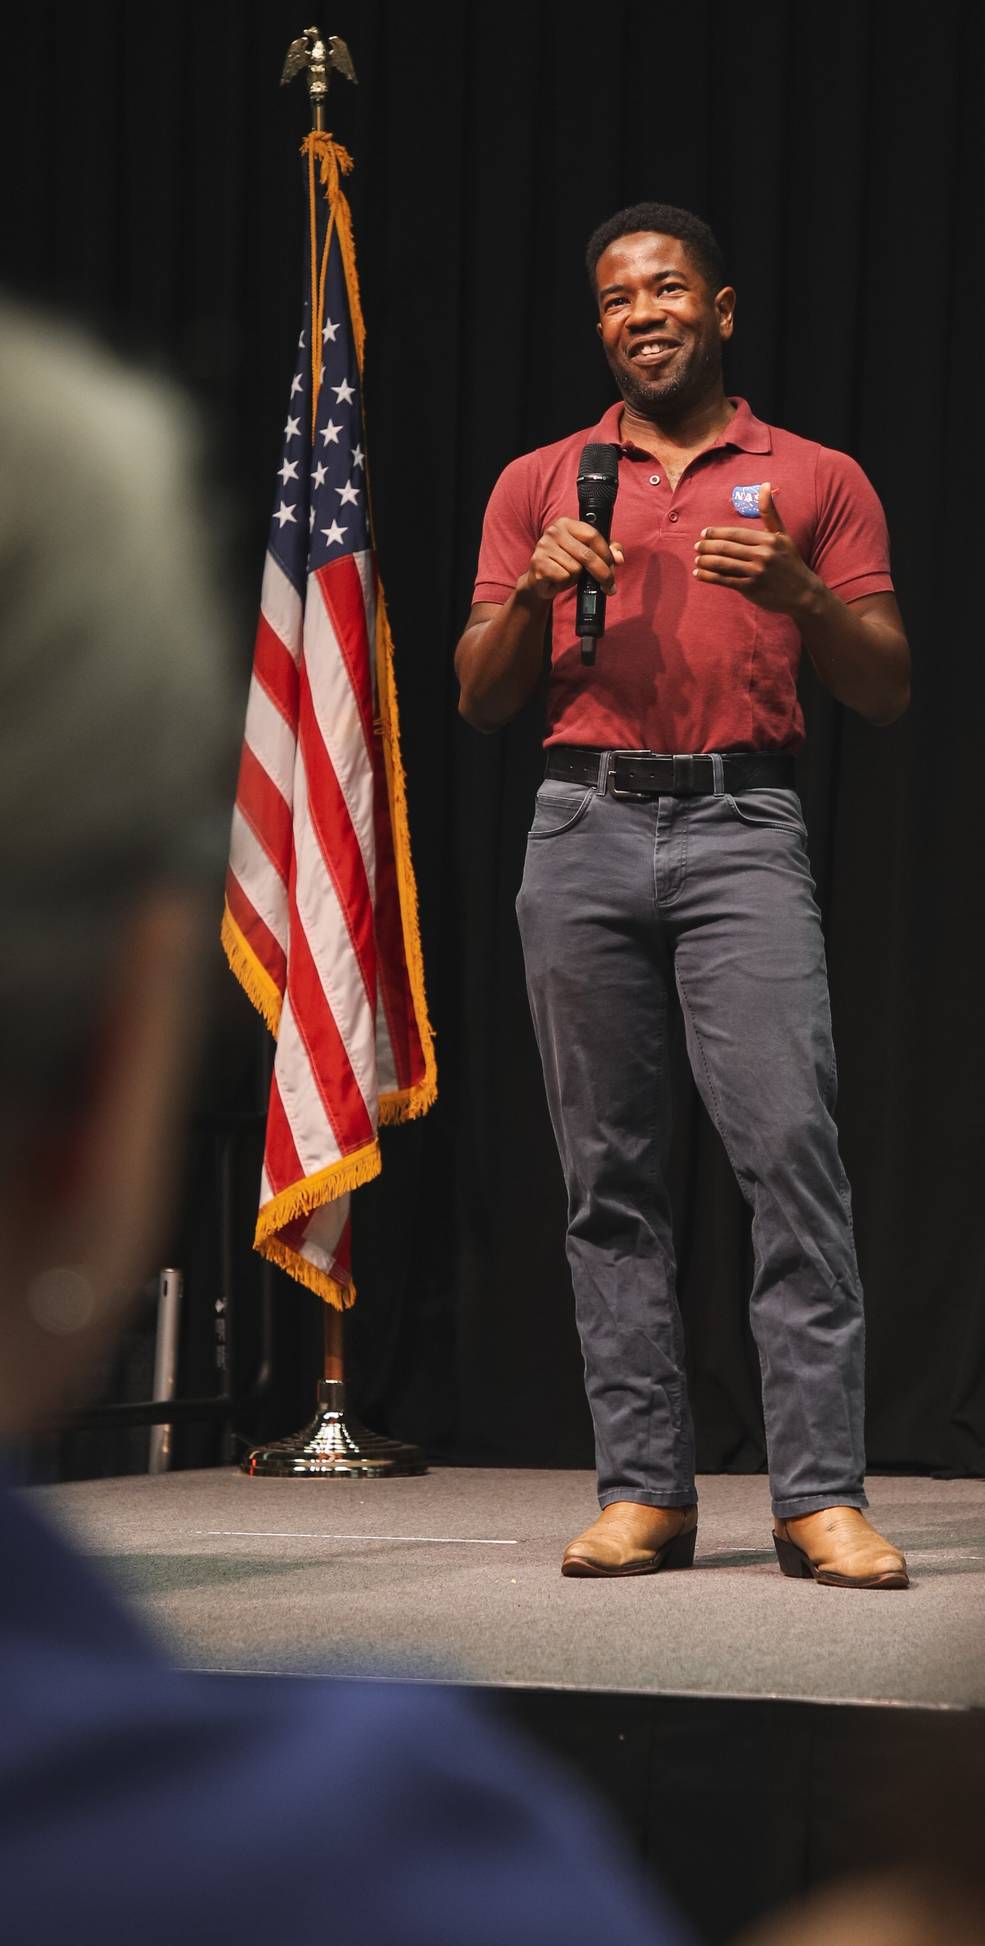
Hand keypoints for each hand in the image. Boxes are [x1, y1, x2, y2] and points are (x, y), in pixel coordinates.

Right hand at [518, 518, 623, 604]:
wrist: (539, 579)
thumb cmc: (565, 564)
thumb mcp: (586, 554)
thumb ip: (606, 552)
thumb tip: (619, 558)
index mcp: (566, 523)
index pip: (593, 535)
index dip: (607, 553)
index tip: (615, 565)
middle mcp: (553, 531)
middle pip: (587, 555)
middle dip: (602, 573)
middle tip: (609, 586)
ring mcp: (544, 547)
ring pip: (576, 568)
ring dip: (576, 577)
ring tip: (568, 575)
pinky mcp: (539, 564)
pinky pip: (564, 576)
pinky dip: (565, 582)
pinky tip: (558, 579)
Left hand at [692, 483, 814, 613]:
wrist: (802, 592)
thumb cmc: (789, 561)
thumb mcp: (782, 535)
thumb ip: (769, 512)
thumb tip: (764, 484)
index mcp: (768, 540)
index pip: (735, 534)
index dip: (717, 533)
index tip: (704, 533)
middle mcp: (762, 555)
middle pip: (727, 548)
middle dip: (708, 546)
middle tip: (697, 546)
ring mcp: (756, 572)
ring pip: (723, 564)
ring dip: (705, 561)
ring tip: (697, 560)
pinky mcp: (751, 588)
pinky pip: (724, 580)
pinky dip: (709, 577)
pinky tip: (699, 575)